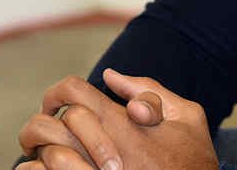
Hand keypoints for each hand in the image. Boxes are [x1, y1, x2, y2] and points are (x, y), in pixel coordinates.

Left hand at [20, 69, 217, 169]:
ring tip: (42, 152)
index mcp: (126, 125)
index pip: (74, 93)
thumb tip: (112, 76)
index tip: (55, 103)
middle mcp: (107, 153)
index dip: (58, 92)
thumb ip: (150, 90)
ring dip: (41, 151)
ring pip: (47, 158)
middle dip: (44, 122)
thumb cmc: (195, 161)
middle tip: (44, 128)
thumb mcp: (187, 117)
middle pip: (54, 124)